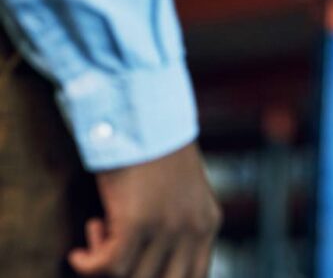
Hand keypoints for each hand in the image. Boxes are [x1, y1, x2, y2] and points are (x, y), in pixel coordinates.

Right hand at [68, 143, 221, 277]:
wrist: (141, 113)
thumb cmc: (151, 148)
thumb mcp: (179, 190)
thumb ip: (177, 224)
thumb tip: (148, 262)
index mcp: (208, 223)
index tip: (133, 272)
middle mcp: (194, 229)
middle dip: (132, 277)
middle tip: (110, 260)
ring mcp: (169, 227)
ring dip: (106, 267)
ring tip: (98, 236)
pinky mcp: (138, 221)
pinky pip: (108, 266)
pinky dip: (87, 265)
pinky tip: (80, 251)